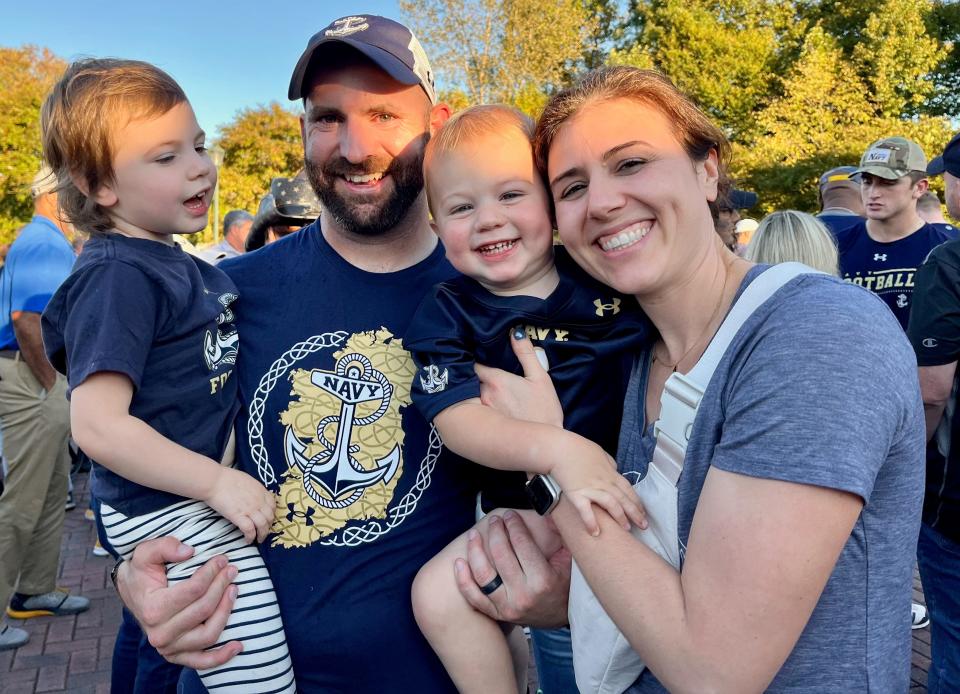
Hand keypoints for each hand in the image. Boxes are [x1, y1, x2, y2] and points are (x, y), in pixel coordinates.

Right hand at [115, 537, 241, 667]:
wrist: (133, 593)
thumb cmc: (142, 572)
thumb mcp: (144, 552)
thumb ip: (164, 546)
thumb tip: (189, 551)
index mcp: (152, 609)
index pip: (193, 590)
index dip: (211, 572)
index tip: (222, 559)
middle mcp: (159, 633)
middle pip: (203, 609)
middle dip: (222, 586)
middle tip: (231, 569)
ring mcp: (169, 648)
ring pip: (208, 634)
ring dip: (226, 611)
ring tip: (234, 590)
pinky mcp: (177, 656)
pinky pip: (202, 662)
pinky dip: (221, 657)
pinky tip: (238, 646)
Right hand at [203, 466, 275, 542]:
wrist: (214, 481)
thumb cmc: (226, 478)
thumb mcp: (247, 480)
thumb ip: (254, 489)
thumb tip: (253, 495)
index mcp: (261, 490)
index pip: (273, 505)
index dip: (272, 514)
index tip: (268, 519)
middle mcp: (259, 501)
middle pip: (270, 517)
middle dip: (269, 526)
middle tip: (264, 531)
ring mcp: (250, 509)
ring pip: (262, 525)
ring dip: (262, 535)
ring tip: (259, 539)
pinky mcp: (239, 516)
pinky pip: (249, 530)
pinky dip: (250, 537)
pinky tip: (248, 540)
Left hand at [454, 510, 570, 627]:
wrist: (561, 617)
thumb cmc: (564, 584)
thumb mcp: (568, 561)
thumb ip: (560, 536)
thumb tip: (550, 508)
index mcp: (543, 580)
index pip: (521, 544)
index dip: (514, 525)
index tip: (510, 515)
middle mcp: (523, 595)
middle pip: (501, 555)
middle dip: (496, 532)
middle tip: (495, 520)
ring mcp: (507, 607)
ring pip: (483, 575)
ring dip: (475, 551)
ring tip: (473, 535)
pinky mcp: (497, 614)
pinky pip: (474, 597)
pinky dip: (463, 579)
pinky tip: (459, 562)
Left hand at [475, 331, 562, 425]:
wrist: (544, 444)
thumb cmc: (545, 409)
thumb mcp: (540, 378)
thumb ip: (526, 354)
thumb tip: (516, 333)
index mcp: (496, 380)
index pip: (475, 365)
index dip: (476, 360)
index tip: (480, 358)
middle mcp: (484, 395)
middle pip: (471, 380)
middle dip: (475, 377)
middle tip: (484, 374)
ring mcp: (481, 412)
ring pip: (472, 396)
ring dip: (475, 391)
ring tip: (486, 390)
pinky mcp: (484, 427)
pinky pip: (475, 411)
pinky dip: (477, 406)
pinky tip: (487, 407)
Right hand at [550, 438, 646, 535]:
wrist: (558, 448)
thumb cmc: (577, 448)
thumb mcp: (599, 452)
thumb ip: (609, 463)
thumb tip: (615, 470)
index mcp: (610, 472)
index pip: (628, 489)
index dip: (636, 502)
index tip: (642, 512)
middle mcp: (604, 481)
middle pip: (623, 499)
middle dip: (635, 513)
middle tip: (643, 526)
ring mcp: (591, 488)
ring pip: (611, 504)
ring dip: (620, 517)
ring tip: (626, 529)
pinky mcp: (576, 494)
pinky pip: (586, 511)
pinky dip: (591, 522)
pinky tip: (595, 533)